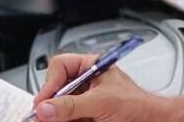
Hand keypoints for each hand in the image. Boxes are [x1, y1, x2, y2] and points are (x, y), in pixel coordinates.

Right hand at [31, 54, 162, 121]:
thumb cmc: (139, 106)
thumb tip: (46, 108)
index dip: (50, 83)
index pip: (60, 67)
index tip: (44, 102)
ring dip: (56, 116)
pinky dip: (63, 121)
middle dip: (51, 104)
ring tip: (52, 121)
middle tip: (44, 116)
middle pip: (56, 89)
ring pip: (59, 107)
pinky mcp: (86, 117)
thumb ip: (72, 105)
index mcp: (91, 67)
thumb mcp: (101, 102)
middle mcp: (86, 83)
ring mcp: (85, 102)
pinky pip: (68, 118)